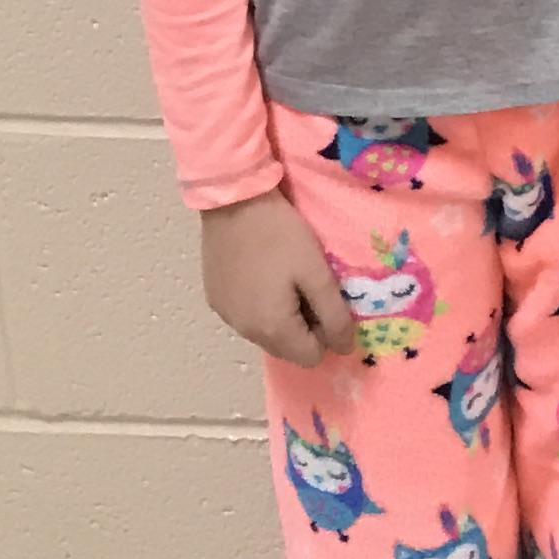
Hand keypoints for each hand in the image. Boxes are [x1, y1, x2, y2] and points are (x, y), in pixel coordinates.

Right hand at [200, 192, 357, 363]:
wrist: (234, 201)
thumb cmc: (282, 236)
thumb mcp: (317, 273)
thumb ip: (334, 315)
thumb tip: (344, 348)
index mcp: (273, 329)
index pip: (311, 357)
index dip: (326, 334)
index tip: (327, 301)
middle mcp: (245, 332)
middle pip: (287, 349)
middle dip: (305, 329)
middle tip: (309, 288)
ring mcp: (226, 316)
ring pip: (265, 334)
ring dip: (281, 319)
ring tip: (286, 280)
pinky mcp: (214, 299)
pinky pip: (246, 317)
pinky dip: (259, 306)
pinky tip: (262, 275)